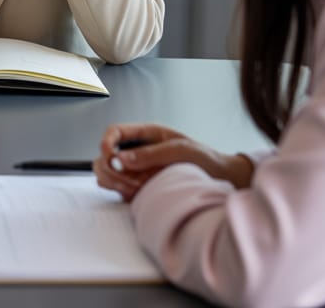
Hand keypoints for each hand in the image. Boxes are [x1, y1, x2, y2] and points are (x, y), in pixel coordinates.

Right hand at [93, 123, 254, 201]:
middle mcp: (136, 151)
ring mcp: (135, 170)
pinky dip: (123, 192)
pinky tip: (141, 193)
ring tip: (135, 188)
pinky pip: (117, 190)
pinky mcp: (137, 186)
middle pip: (103, 155)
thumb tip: (121, 159)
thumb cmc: (205, 159)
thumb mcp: (180, 150)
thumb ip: (150, 153)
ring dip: (115, 182)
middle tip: (127, 180)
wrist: (221, 180)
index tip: (110, 155)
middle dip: (110, 169)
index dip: (106, 142)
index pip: (113, 132)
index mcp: (145, 134)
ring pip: (105, 173)